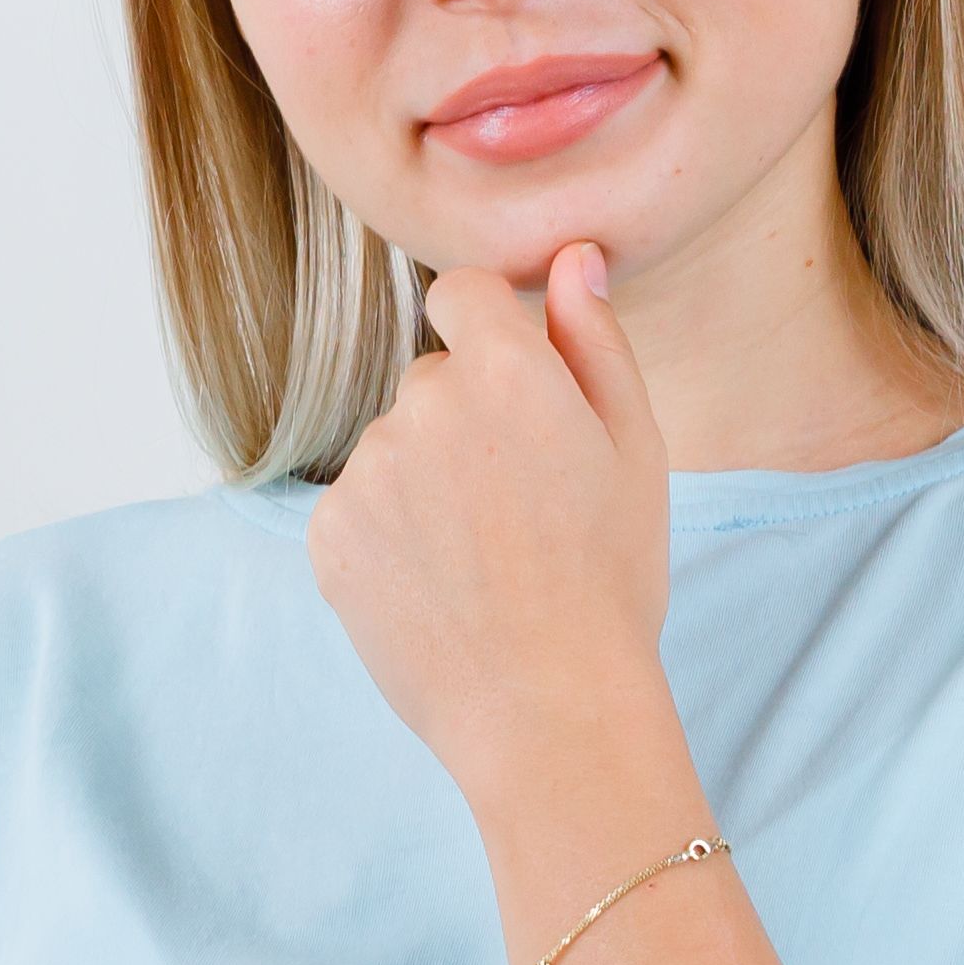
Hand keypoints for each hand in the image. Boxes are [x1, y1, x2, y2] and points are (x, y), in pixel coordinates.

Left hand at [302, 241, 679, 808]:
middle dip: (468, 425)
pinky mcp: (329, 533)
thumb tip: (571, 256)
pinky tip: (440, 589)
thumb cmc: (610, 580)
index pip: (463, 294)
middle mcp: (424, 405)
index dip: (491, 337)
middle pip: (433, 381)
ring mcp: (368, 472)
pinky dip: (390, 539)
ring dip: (427, 485)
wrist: (548, 708)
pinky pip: (359, 509)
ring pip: (395, 449)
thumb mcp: (635, 450)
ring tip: (483, 563)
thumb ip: (595, 340)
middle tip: (521, 512)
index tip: (516, 397)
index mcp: (506, 372)